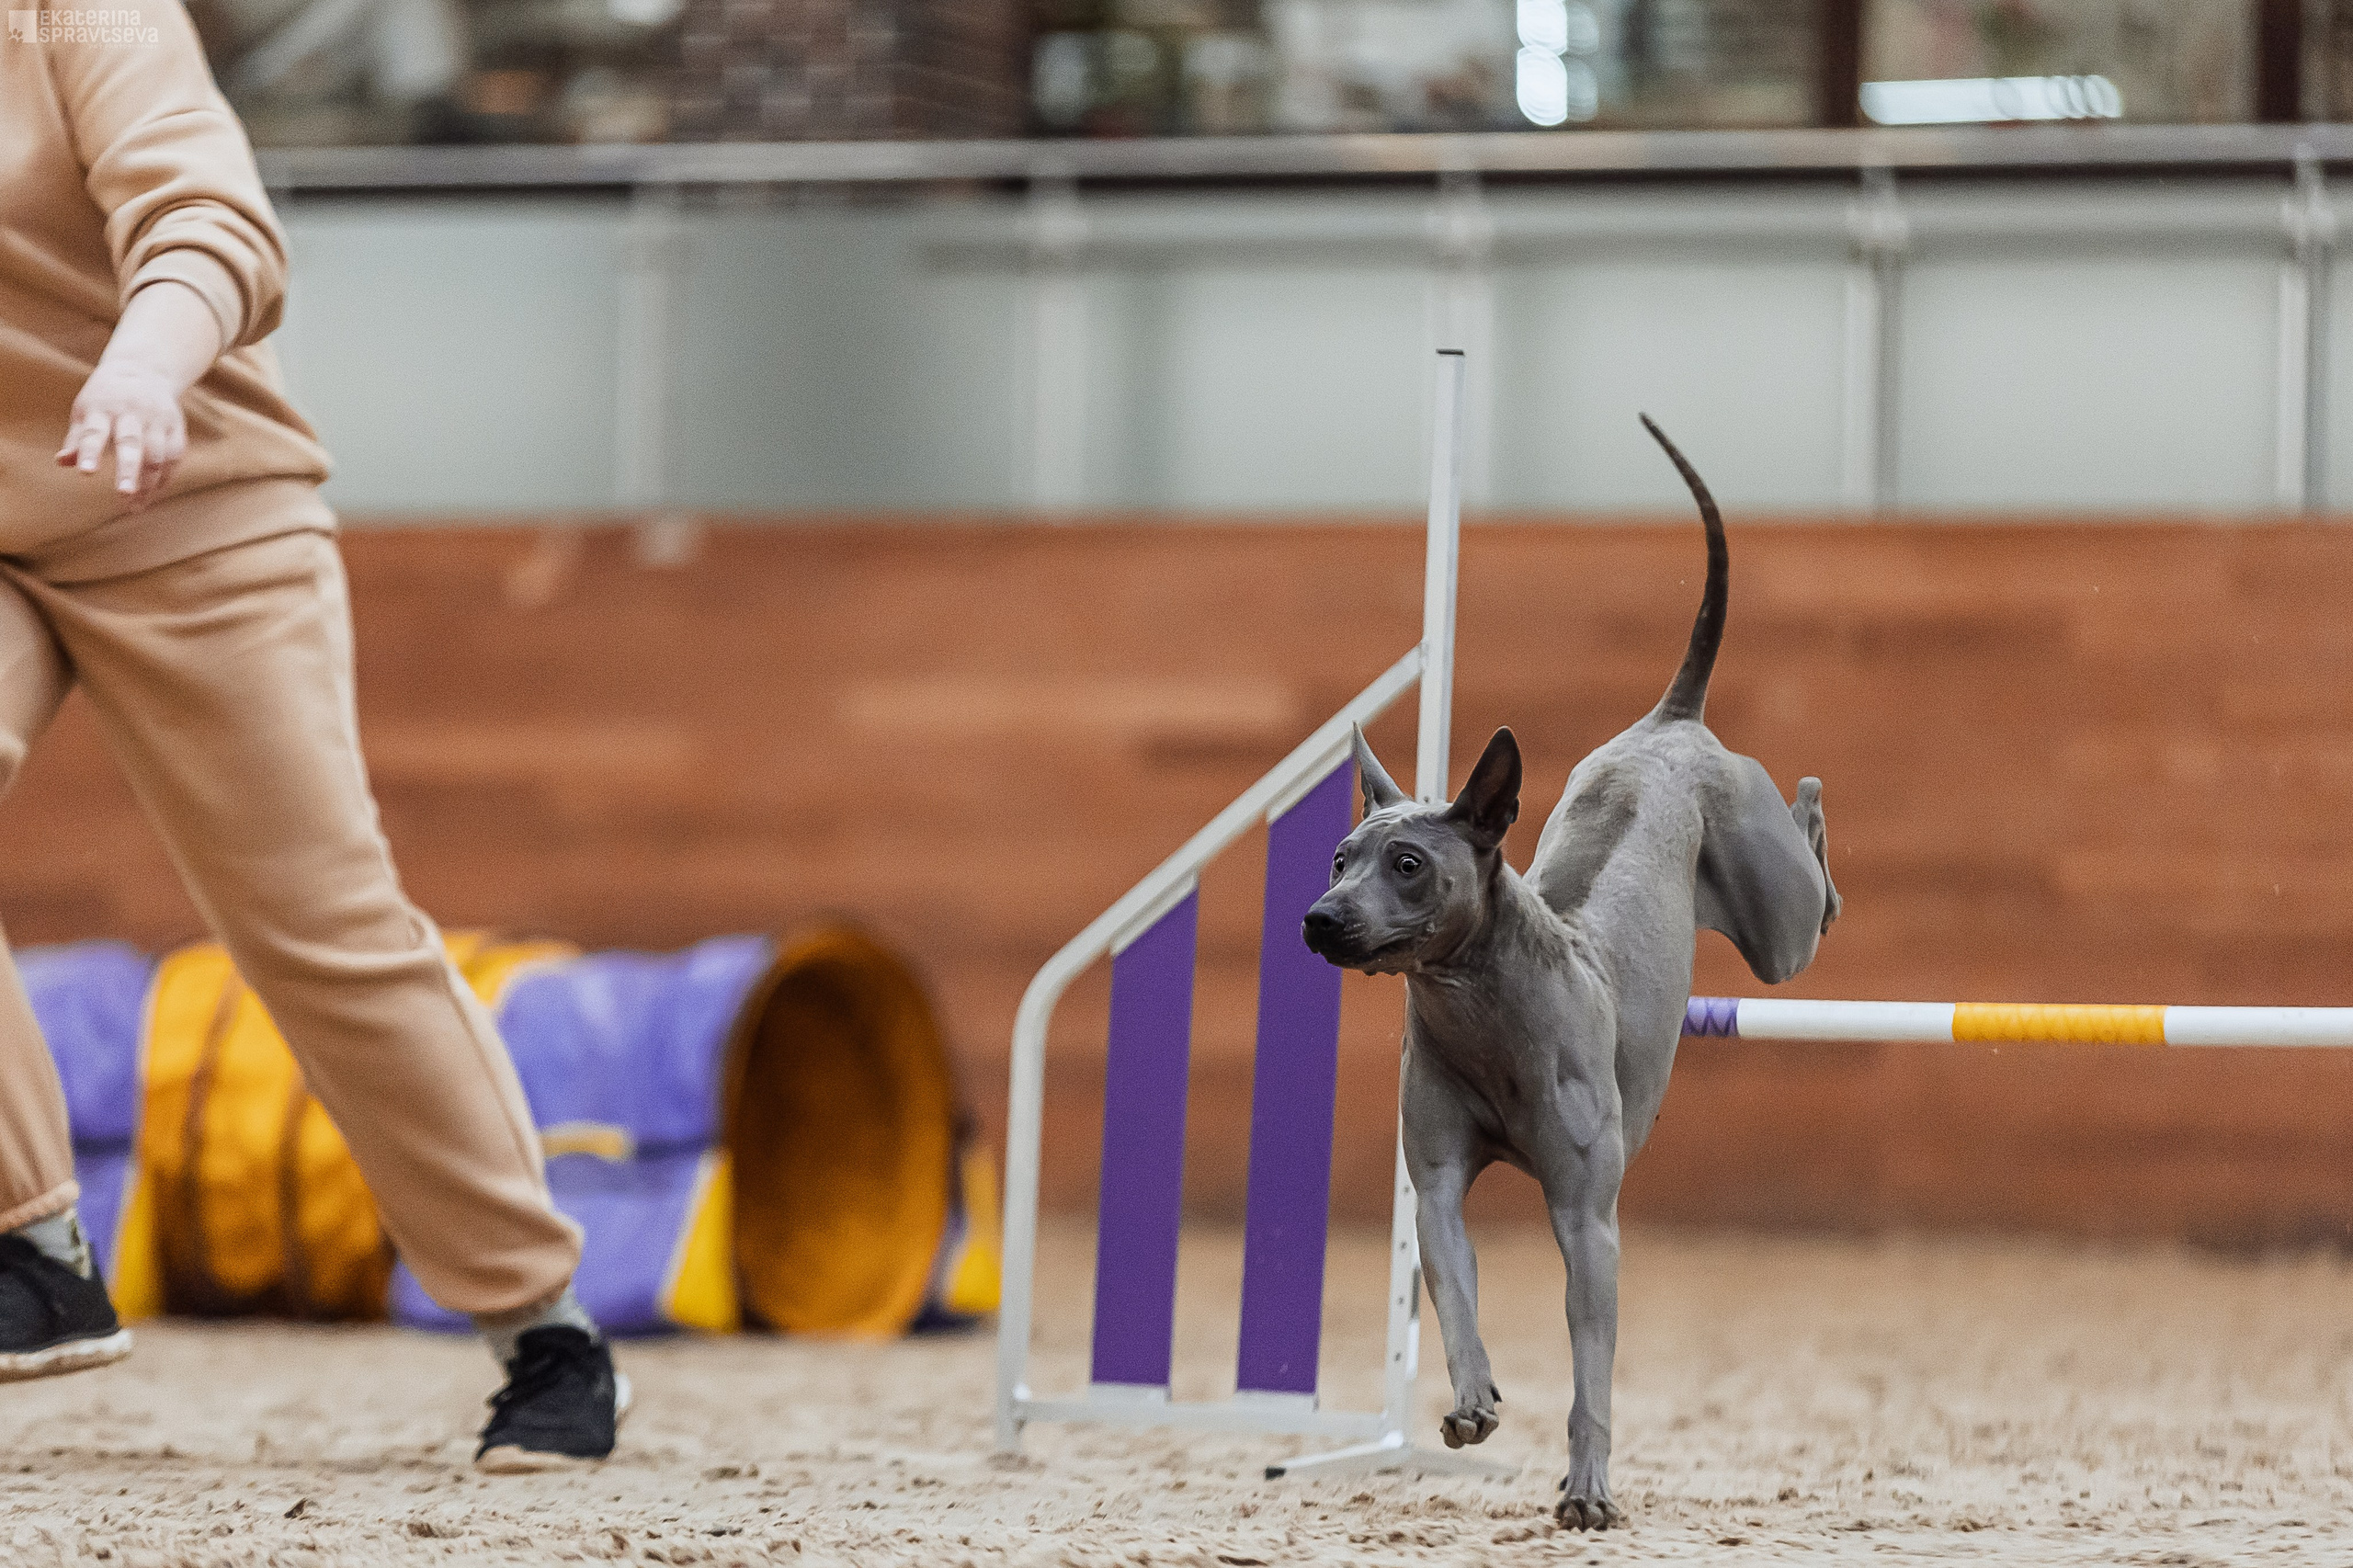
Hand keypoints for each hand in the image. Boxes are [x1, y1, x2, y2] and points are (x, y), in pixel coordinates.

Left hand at [53, 278, 221, 511]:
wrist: (144, 369)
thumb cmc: (106, 397)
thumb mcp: (85, 410)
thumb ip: (76, 438)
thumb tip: (62, 462)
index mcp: (102, 407)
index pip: (94, 432)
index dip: (89, 452)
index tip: (85, 472)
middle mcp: (132, 412)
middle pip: (132, 444)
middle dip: (129, 470)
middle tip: (124, 495)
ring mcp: (157, 419)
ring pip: (157, 455)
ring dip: (149, 483)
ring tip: (135, 506)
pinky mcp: (176, 426)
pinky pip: (174, 456)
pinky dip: (165, 477)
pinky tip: (153, 493)